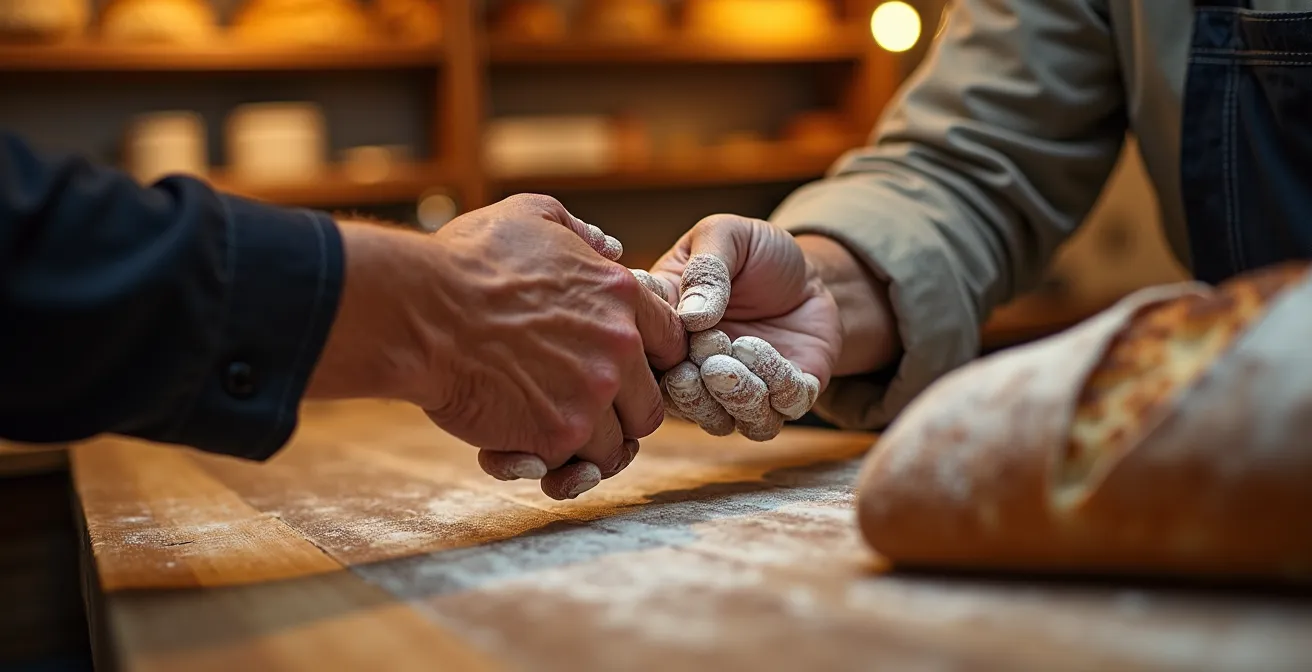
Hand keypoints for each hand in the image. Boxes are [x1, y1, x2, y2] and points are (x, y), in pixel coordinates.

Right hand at [307, 194, 686, 498]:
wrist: (421, 310)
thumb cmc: (468, 260)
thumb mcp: (534, 216)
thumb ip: (583, 233)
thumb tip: (612, 246)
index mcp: (621, 297)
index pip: (671, 342)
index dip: (648, 360)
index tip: (623, 368)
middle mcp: (619, 349)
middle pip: (650, 405)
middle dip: (623, 413)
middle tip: (586, 412)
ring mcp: (591, 396)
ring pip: (615, 446)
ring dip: (587, 445)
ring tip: (550, 433)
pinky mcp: (556, 434)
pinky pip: (570, 465)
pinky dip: (549, 463)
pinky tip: (521, 445)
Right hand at [645, 215, 841, 439]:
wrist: (810, 273)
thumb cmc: (756, 253)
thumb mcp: (726, 236)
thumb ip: (706, 268)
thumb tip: (691, 316)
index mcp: (666, 330)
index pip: (645, 355)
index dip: (653, 355)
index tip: (672, 337)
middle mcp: (693, 370)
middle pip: (678, 402)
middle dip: (692, 389)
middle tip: (707, 356)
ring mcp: (735, 392)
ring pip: (722, 421)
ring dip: (731, 396)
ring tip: (736, 359)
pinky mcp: (780, 402)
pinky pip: (770, 418)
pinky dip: (772, 392)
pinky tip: (772, 355)